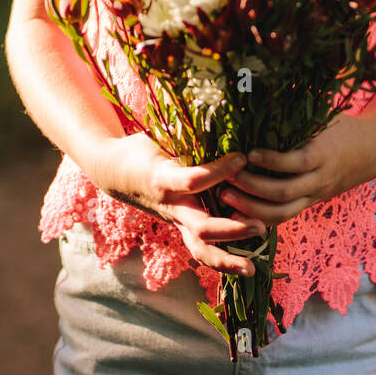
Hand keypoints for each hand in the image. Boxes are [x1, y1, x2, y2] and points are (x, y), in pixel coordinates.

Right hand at [92, 132, 266, 276]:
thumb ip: (186, 130)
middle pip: (201, 227)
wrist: (115, 173)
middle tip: (260, 224)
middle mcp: (170, 206)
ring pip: (199, 250)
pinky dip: (223, 258)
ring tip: (252, 267)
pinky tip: (247, 263)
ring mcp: (176, 221)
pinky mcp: (181, 228)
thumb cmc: (143, 147)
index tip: (242, 157)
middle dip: (232, 229)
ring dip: (227, 260)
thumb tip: (219, 107)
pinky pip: (201, 249)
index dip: (219, 171)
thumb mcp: (159, 135)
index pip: (193, 181)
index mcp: (163, 179)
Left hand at [216, 113, 375, 227]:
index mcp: (323, 154)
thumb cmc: (341, 127)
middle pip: (284, 192)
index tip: (249, 153)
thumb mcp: (325, 117)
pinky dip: (261, 218)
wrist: (370, 151)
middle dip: (253, 188)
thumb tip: (266, 86)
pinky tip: (239, 213)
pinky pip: (284, 216)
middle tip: (228, 177)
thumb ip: (299, 110)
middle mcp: (320, 179)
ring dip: (252, 208)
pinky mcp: (310, 203)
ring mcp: (315, 195)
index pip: (297, 162)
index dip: (272, 161)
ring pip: (283, 212)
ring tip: (226, 197)